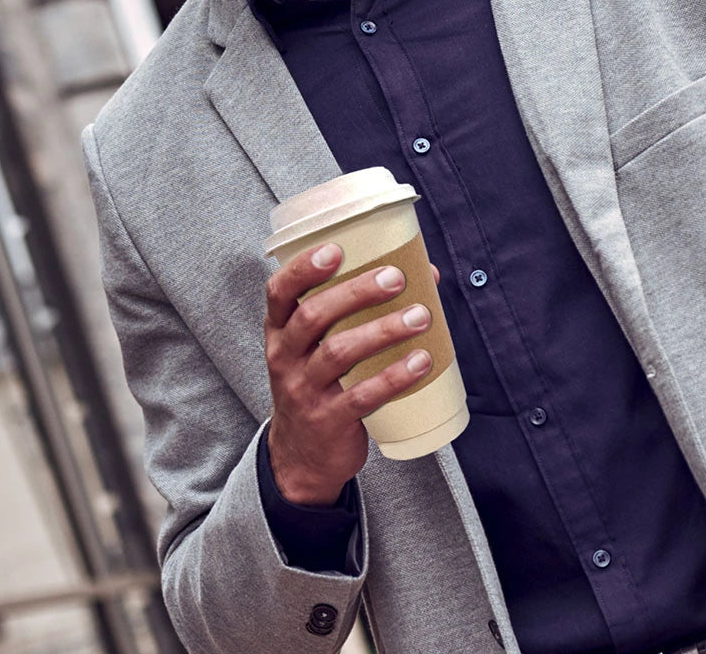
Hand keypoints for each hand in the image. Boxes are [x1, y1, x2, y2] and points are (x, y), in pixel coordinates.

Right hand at [264, 243, 439, 503]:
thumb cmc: (321, 382)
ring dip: (383, 330)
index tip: (335, 248)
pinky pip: (362, 396)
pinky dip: (394, 377)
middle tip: (396, 278)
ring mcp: (304, 391)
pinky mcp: (329, 421)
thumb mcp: (320, 346)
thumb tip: (426, 273)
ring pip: (338, 353)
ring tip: (421, 316)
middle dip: (356, 292)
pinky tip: (422, 361)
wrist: (301, 458)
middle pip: (313, 316)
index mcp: (280, 331)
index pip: (279, 292)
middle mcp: (285, 358)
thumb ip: (361, 309)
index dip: (303, 268)